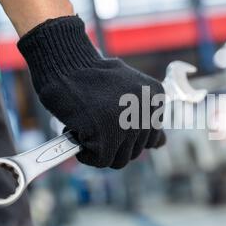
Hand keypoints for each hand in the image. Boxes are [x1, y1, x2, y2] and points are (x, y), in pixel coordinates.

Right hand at [18, 16, 165, 168]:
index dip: (128, 135)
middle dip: (114, 143)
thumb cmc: (91, 80)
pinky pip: (100, 161)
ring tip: (89, 124)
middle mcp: (147, 108)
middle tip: (96, 120)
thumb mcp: (128, 93)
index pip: (152, 138)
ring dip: (100, 149)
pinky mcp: (107, 134)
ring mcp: (129, 122)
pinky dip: (85, 153)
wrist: (63, 65)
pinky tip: (79, 131)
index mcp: (156, 96)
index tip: (112, 120)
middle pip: (136, 151)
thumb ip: (145, 118)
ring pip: (120, 160)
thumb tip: (161, 144)